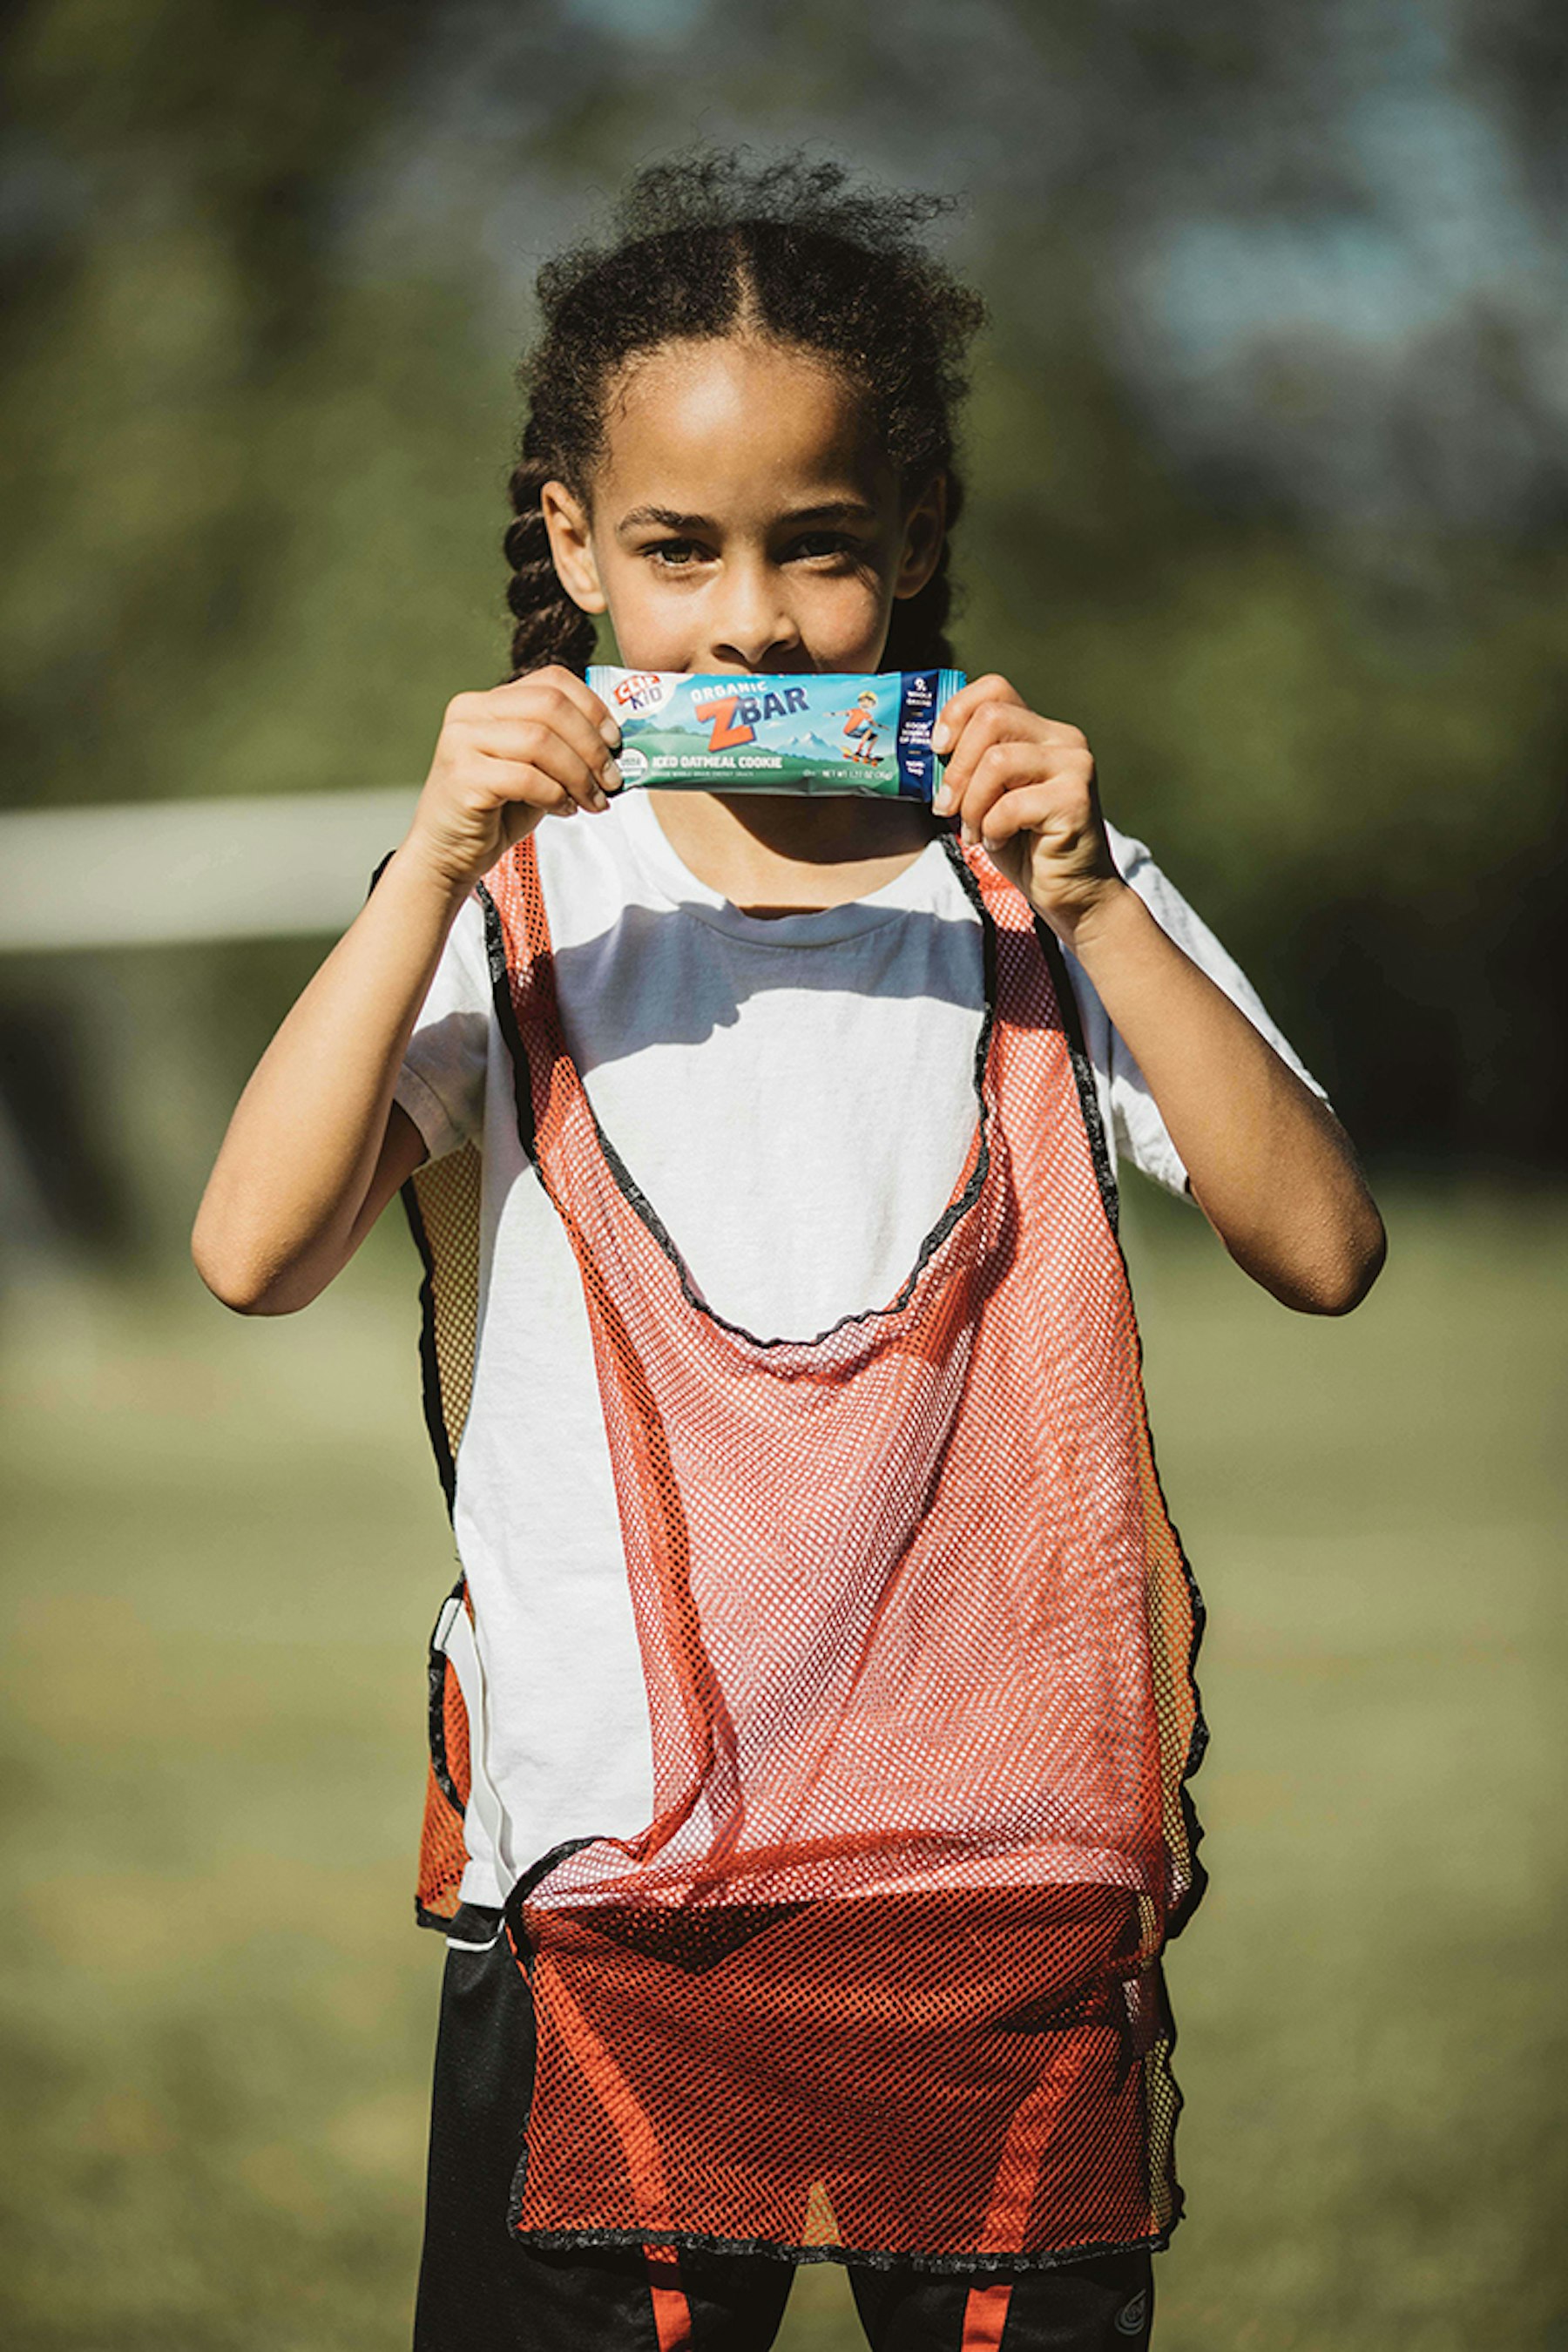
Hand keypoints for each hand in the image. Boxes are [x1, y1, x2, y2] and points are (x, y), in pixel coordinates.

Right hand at [404, 665, 622, 892]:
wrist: (448, 854)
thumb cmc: (495, 812)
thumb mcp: (535, 770)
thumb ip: (563, 747)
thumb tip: (615, 745)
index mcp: (488, 701)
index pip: (551, 680)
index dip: (592, 707)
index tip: (615, 741)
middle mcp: (470, 712)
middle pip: (550, 706)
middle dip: (592, 744)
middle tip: (612, 779)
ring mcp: (462, 741)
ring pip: (541, 741)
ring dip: (579, 774)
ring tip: (593, 801)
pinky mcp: (463, 776)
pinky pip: (526, 777)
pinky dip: (555, 795)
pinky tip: (564, 810)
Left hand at [932, 675, 1123, 947]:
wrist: (1072, 893)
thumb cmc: (1025, 845)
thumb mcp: (988, 798)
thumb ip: (970, 767)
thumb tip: (926, 748)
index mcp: (1041, 732)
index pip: (995, 689)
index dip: (956, 711)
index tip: (938, 748)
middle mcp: (1064, 739)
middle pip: (991, 718)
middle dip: (957, 767)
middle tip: (946, 806)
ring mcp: (1074, 767)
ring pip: (997, 761)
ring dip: (972, 803)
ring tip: (975, 830)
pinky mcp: (1076, 800)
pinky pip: (1010, 805)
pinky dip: (992, 828)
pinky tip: (999, 842)